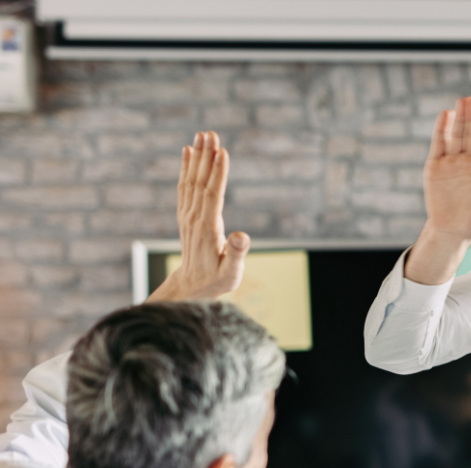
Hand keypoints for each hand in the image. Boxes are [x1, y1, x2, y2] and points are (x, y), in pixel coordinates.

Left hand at [147, 130, 248, 302]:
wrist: (191, 286)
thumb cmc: (217, 280)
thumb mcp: (232, 272)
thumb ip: (238, 254)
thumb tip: (242, 236)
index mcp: (208, 229)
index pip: (213, 195)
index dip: (218, 173)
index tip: (222, 151)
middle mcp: (194, 218)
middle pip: (200, 182)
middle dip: (206, 156)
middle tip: (211, 133)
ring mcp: (187, 215)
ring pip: (191, 180)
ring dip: (196, 157)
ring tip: (202, 135)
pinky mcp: (185, 214)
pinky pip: (184, 186)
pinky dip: (186, 167)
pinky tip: (188, 152)